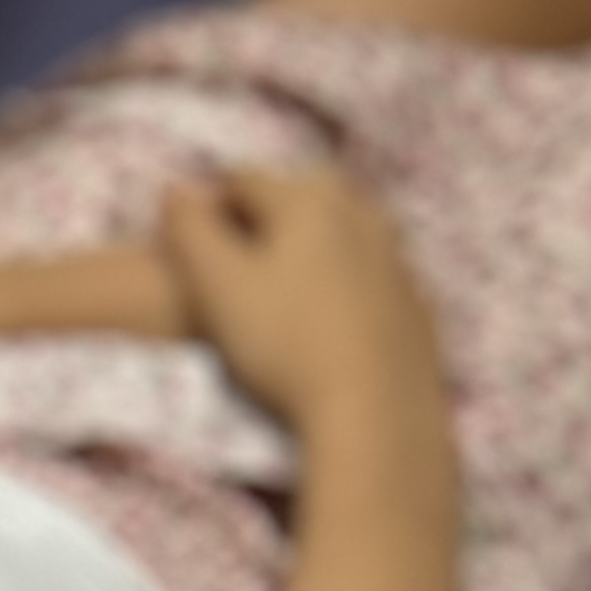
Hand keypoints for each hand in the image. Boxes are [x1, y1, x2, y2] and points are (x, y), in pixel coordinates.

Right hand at [159, 168, 444, 433]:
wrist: (375, 410)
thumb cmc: (285, 342)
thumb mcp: (218, 287)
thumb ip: (191, 232)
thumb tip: (175, 190)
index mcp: (309, 199)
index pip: (245, 180)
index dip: (210, 206)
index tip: (192, 244)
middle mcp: (360, 213)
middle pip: (300, 197)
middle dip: (265, 218)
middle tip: (234, 266)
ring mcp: (395, 256)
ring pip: (340, 232)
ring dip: (308, 247)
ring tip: (278, 292)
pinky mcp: (414, 300)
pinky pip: (368, 272)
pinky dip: (343, 282)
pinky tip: (324, 323)